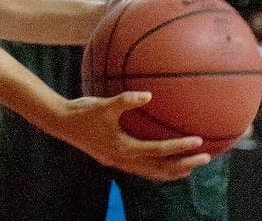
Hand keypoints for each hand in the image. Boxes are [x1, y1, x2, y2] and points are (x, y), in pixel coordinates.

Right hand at [58, 91, 211, 179]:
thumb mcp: (104, 104)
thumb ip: (126, 100)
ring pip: (153, 173)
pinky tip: (161, 160)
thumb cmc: (83, 112)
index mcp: (125, 148)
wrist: (62, 123)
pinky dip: (157, 168)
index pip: (159, 151)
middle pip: (161, 169)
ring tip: (190, 167)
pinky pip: (143, 169)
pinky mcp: (115, 159)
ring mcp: (120, 162)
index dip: (180, 147)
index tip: (198, 142)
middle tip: (206, 158)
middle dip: (184, 166)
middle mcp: (125, 160)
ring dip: (173, 171)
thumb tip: (149, 94)